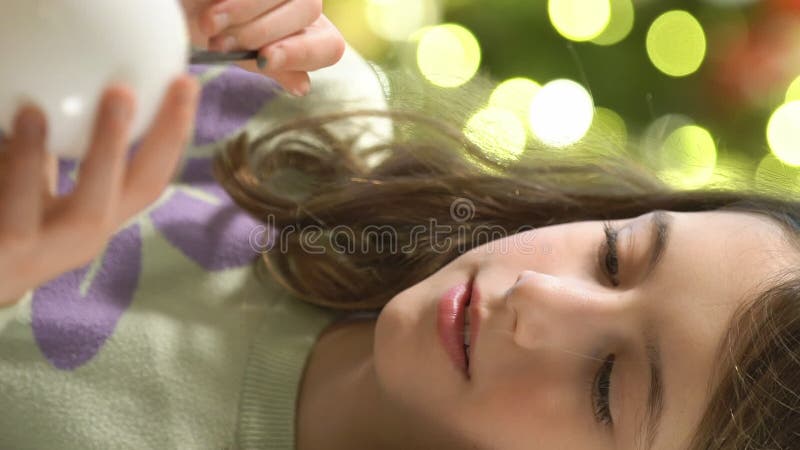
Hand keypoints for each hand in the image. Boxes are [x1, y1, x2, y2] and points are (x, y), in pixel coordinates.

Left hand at [0, 75, 199, 305]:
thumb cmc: (8, 223)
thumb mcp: (36, 190)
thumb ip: (51, 150)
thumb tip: (67, 82)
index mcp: (98, 215)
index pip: (151, 175)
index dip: (174, 133)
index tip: (185, 83)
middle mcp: (84, 237)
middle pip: (134, 191)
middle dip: (144, 140)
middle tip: (125, 91)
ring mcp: (48, 252)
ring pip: (78, 209)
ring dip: (64, 158)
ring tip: (35, 113)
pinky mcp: (8, 255)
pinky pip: (13, 212)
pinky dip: (13, 164)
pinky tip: (10, 125)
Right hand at [184, 0, 344, 95]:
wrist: (188, 13)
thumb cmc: (222, 38)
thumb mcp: (248, 58)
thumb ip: (276, 69)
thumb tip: (303, 86)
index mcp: (312, 34)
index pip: (330, 45)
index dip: (302, 53)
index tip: (265, 59)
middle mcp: (305, 2)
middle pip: (308, 9)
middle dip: (263, 31)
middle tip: (223, 45)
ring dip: (245, 11)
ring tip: (210, 26)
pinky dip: (233, 1)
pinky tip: (211, 12)